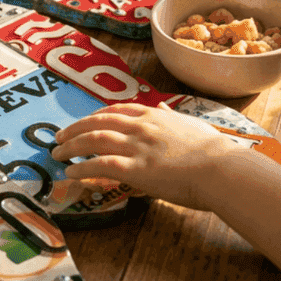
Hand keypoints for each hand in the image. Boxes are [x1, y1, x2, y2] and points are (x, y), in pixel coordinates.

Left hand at [51, 103, 237, 210]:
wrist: (224, 169)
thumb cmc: (215, 153)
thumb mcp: (192, 125)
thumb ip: (173, 117)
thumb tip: (166, 108)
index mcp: (155, 115)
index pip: (118, 110)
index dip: (96, 115)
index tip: (84, 121)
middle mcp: (142, 126)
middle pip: (99, 121)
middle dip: (75, 128)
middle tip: (59, 136)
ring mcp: (137, 146)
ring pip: (94, 139)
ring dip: (71, 145)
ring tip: (57, 153)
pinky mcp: (136, 168)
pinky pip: (100, 165)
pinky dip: (81, 167)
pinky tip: (70, 172)